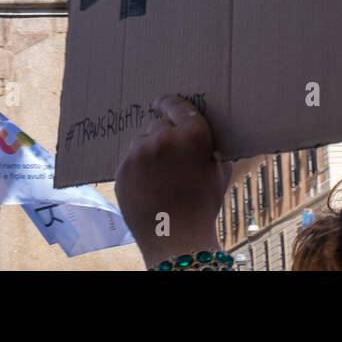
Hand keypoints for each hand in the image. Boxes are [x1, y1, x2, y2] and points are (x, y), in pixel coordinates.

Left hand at [115, 95, 233, 267]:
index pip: (176, 105)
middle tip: (169, 156)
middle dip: (163, 136)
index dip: (169, 103)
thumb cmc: (203, 205)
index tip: (162, 103)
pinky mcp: (122, 170)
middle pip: (158, 125)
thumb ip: (213, 149)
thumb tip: (210, 138)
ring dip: (148, 151)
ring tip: (158, 174)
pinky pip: (129, 160)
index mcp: (192, 134)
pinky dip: (136, 168)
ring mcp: (139, 154)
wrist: (177, 238)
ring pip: (141, 142)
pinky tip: (147, 184)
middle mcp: (164, 138)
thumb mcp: (219, 172)